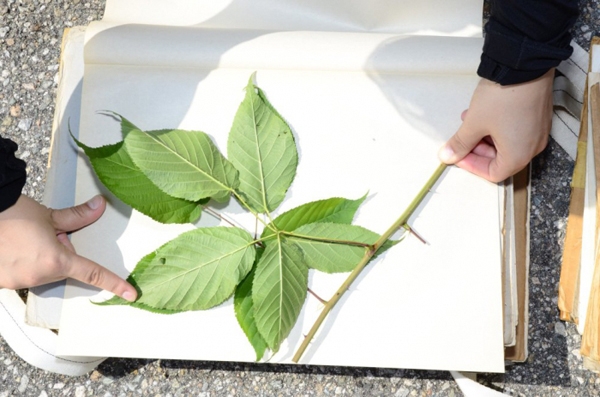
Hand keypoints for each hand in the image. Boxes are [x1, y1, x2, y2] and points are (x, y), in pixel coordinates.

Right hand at [0, 195, 136, 300]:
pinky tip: (11, 248)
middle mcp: (38, 276)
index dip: (114, 283)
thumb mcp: (49, 215)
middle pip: (62, 268)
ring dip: (39, 258)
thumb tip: (100, 206)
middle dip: (57, 252)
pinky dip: (21, 263)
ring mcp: (18, 282)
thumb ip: (77, 217)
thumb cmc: (11, 214)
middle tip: (41, 235)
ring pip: (42, 272)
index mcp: (55, 260)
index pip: (91, 273)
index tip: (131, 294)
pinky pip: (22, 275)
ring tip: (21, 241)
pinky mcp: (2, 283)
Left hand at [438, 68, 553, 181]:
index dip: (471, 166)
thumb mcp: (474, 123)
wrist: (524, 65)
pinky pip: (515, 130)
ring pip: (506, 143)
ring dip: (484, 136)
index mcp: (519, 155)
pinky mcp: (537, 117)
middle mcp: (532, 147)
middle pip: (500, 159)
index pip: (493, 173)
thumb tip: (448, 156)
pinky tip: (482, 113)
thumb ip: (460, 143)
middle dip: (476, 149)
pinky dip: (496, 127)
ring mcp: (537, 131)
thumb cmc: (504, 96)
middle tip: (461, 138)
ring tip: (469, 121)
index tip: (457, 154)